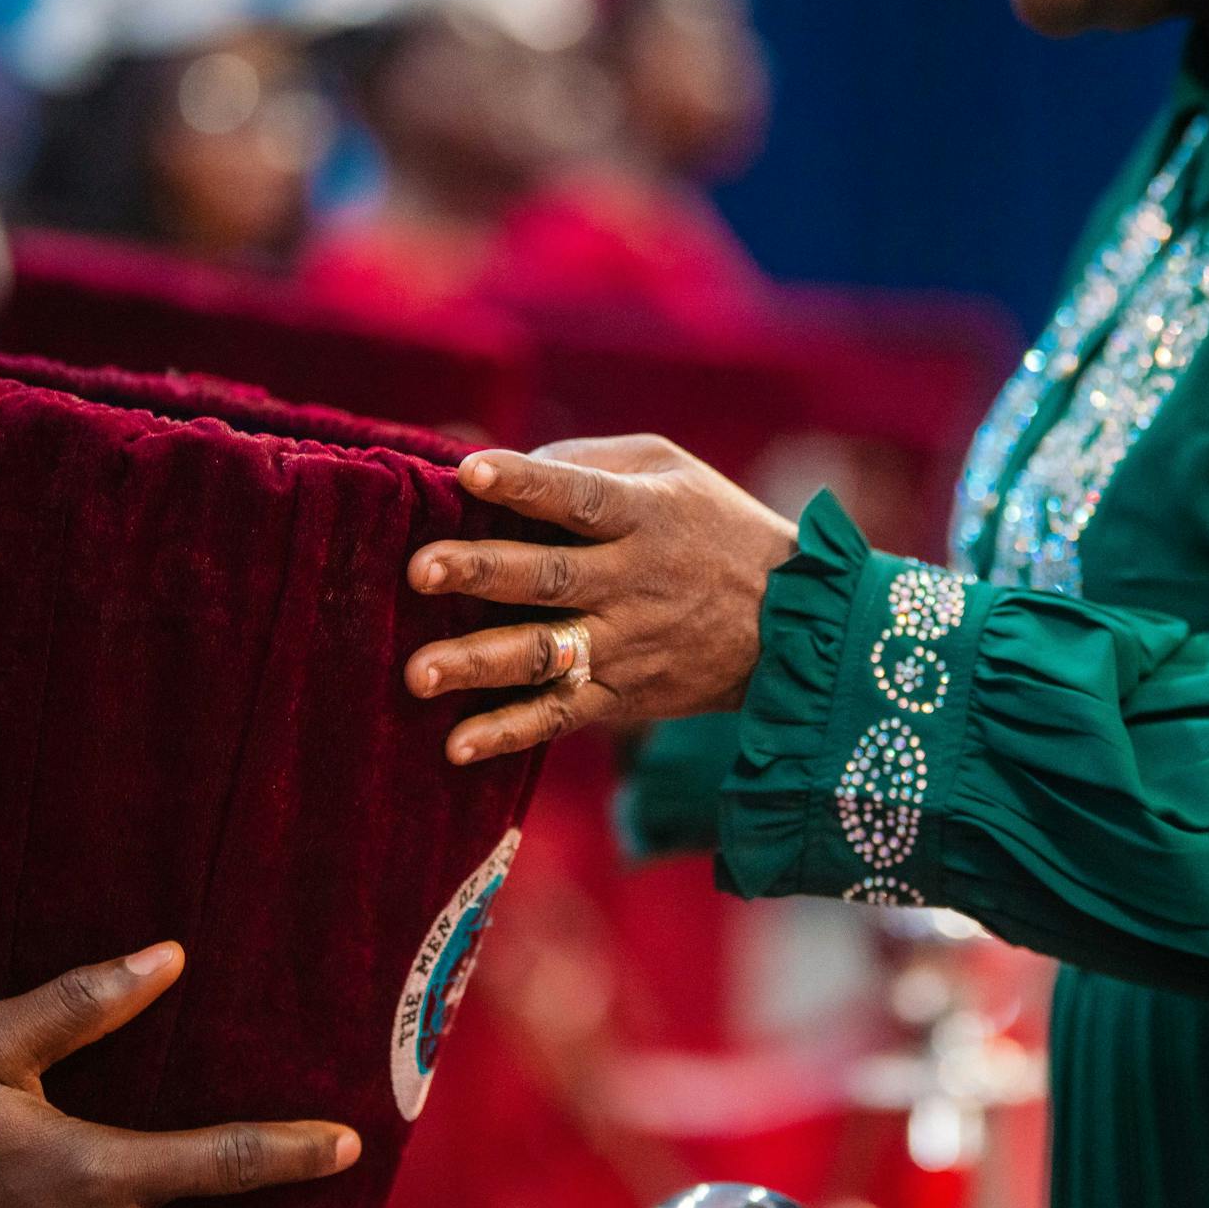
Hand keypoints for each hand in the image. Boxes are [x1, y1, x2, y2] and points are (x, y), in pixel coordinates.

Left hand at [405, 436, 797, 763]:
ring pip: (547, 654)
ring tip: (418, 673)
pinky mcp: (622, 695)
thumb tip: (501, 465)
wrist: (791, 623)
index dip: (526, 483)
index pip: (578, 497)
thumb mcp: (668, 470)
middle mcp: (631, 581)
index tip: (471, 471)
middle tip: (420, 571)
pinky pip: (561, 716)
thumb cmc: (711, 526)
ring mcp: (626, 644)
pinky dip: (510, 734)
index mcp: (641, 515)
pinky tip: (457, 746)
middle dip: (483, 572)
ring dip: (480, 664)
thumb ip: (586, 461)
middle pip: (550, 576)